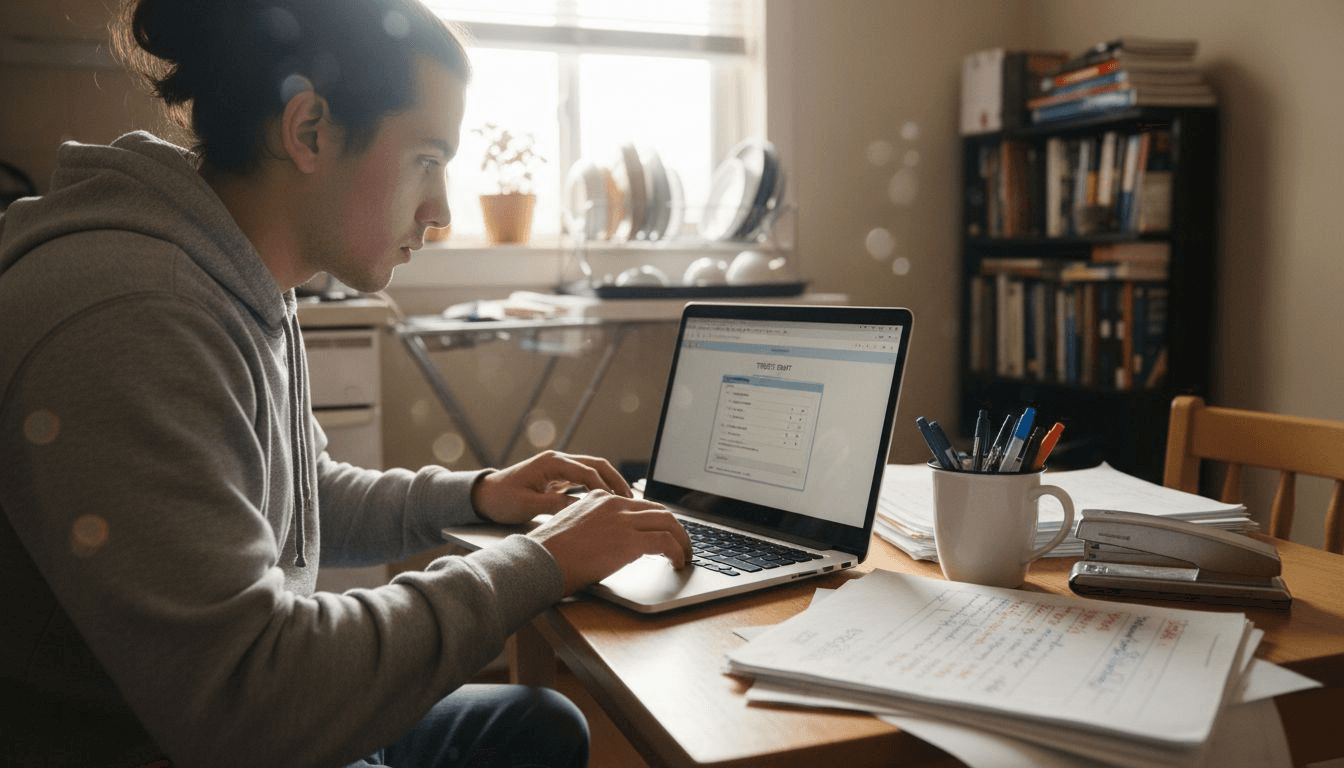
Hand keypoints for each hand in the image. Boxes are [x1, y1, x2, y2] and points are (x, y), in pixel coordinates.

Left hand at [471, 450, 633, 524]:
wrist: (484, 496)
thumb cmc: (502, 500)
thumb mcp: (528, 505)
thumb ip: (555, 505)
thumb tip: (583, 510)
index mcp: (552, 463)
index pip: (588, 473)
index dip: (606, 489)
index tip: (619, 504)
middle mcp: (558, 460)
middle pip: (596, 465)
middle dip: (615, 481)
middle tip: (631, 500)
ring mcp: (558, 468)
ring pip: (593, 471)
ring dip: (609, 484)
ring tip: (625, 502)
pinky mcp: (557, 477)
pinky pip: (584, 479)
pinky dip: (598, 488)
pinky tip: (607, 502)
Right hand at [526, 490, 692, 594]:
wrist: (538, 561)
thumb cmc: (548, 554)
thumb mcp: (573, 528)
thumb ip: (595, 527)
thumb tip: (612, 545)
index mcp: (599, 498)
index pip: (639, 504)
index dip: (657, 520)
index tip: (664, 533)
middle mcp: (613, 503)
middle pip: (659, 510)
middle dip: (675, 528)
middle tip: (682, 544)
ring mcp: (623, 520)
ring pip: (668, 523)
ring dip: (682, 540)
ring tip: (685, 556)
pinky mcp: (630, 540)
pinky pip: (666, 542)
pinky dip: (678, 552)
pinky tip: (677, 562)